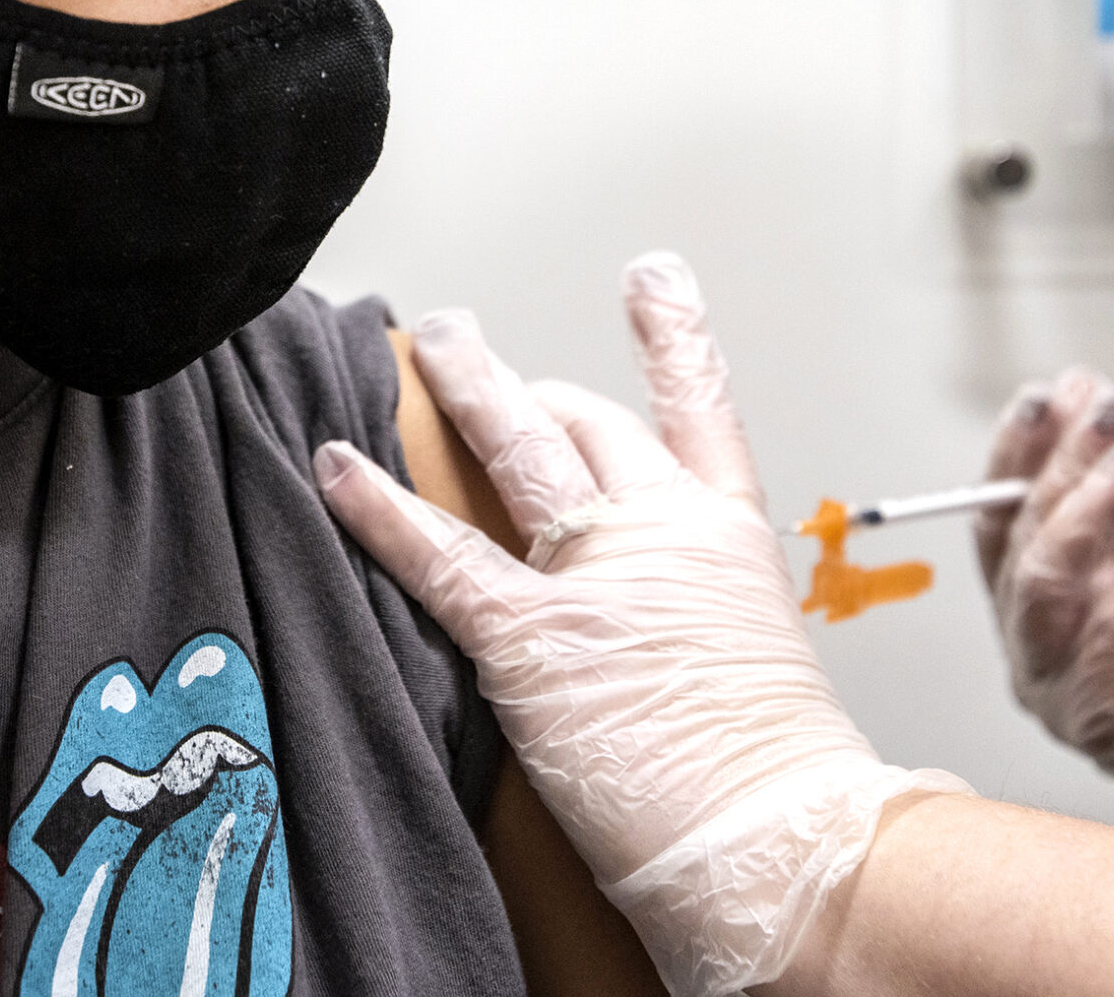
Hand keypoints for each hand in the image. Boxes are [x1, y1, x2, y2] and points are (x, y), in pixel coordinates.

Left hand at [315, 254, 964, 996]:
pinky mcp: (530, 637)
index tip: (654, 276)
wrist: (778, 837)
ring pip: (518, 445)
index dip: (673, 335)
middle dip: (526, 382)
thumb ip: (699, 624)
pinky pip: (440, 555)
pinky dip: (379, 507)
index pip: (702, 409)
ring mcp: (594, 577)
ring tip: (427, 340)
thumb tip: (663, 638)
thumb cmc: (776, 783)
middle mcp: (661, 534)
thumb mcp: (754, 668)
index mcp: (727, 542)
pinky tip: (336, 468)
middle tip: (474, 346)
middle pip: (588, 421)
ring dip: (464, 381)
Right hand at [976, 368, 1113, 867]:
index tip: (1050, 394)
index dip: (1014, 453)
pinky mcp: (1113, 735)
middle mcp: (1032, 650)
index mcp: (1031, 601)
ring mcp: (1063, 698)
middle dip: (1068, 466)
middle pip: (1022, 546)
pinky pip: (1109, 647)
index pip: (997, 518)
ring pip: (1045, 590)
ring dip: (1095, 509)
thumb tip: (1076, 385)